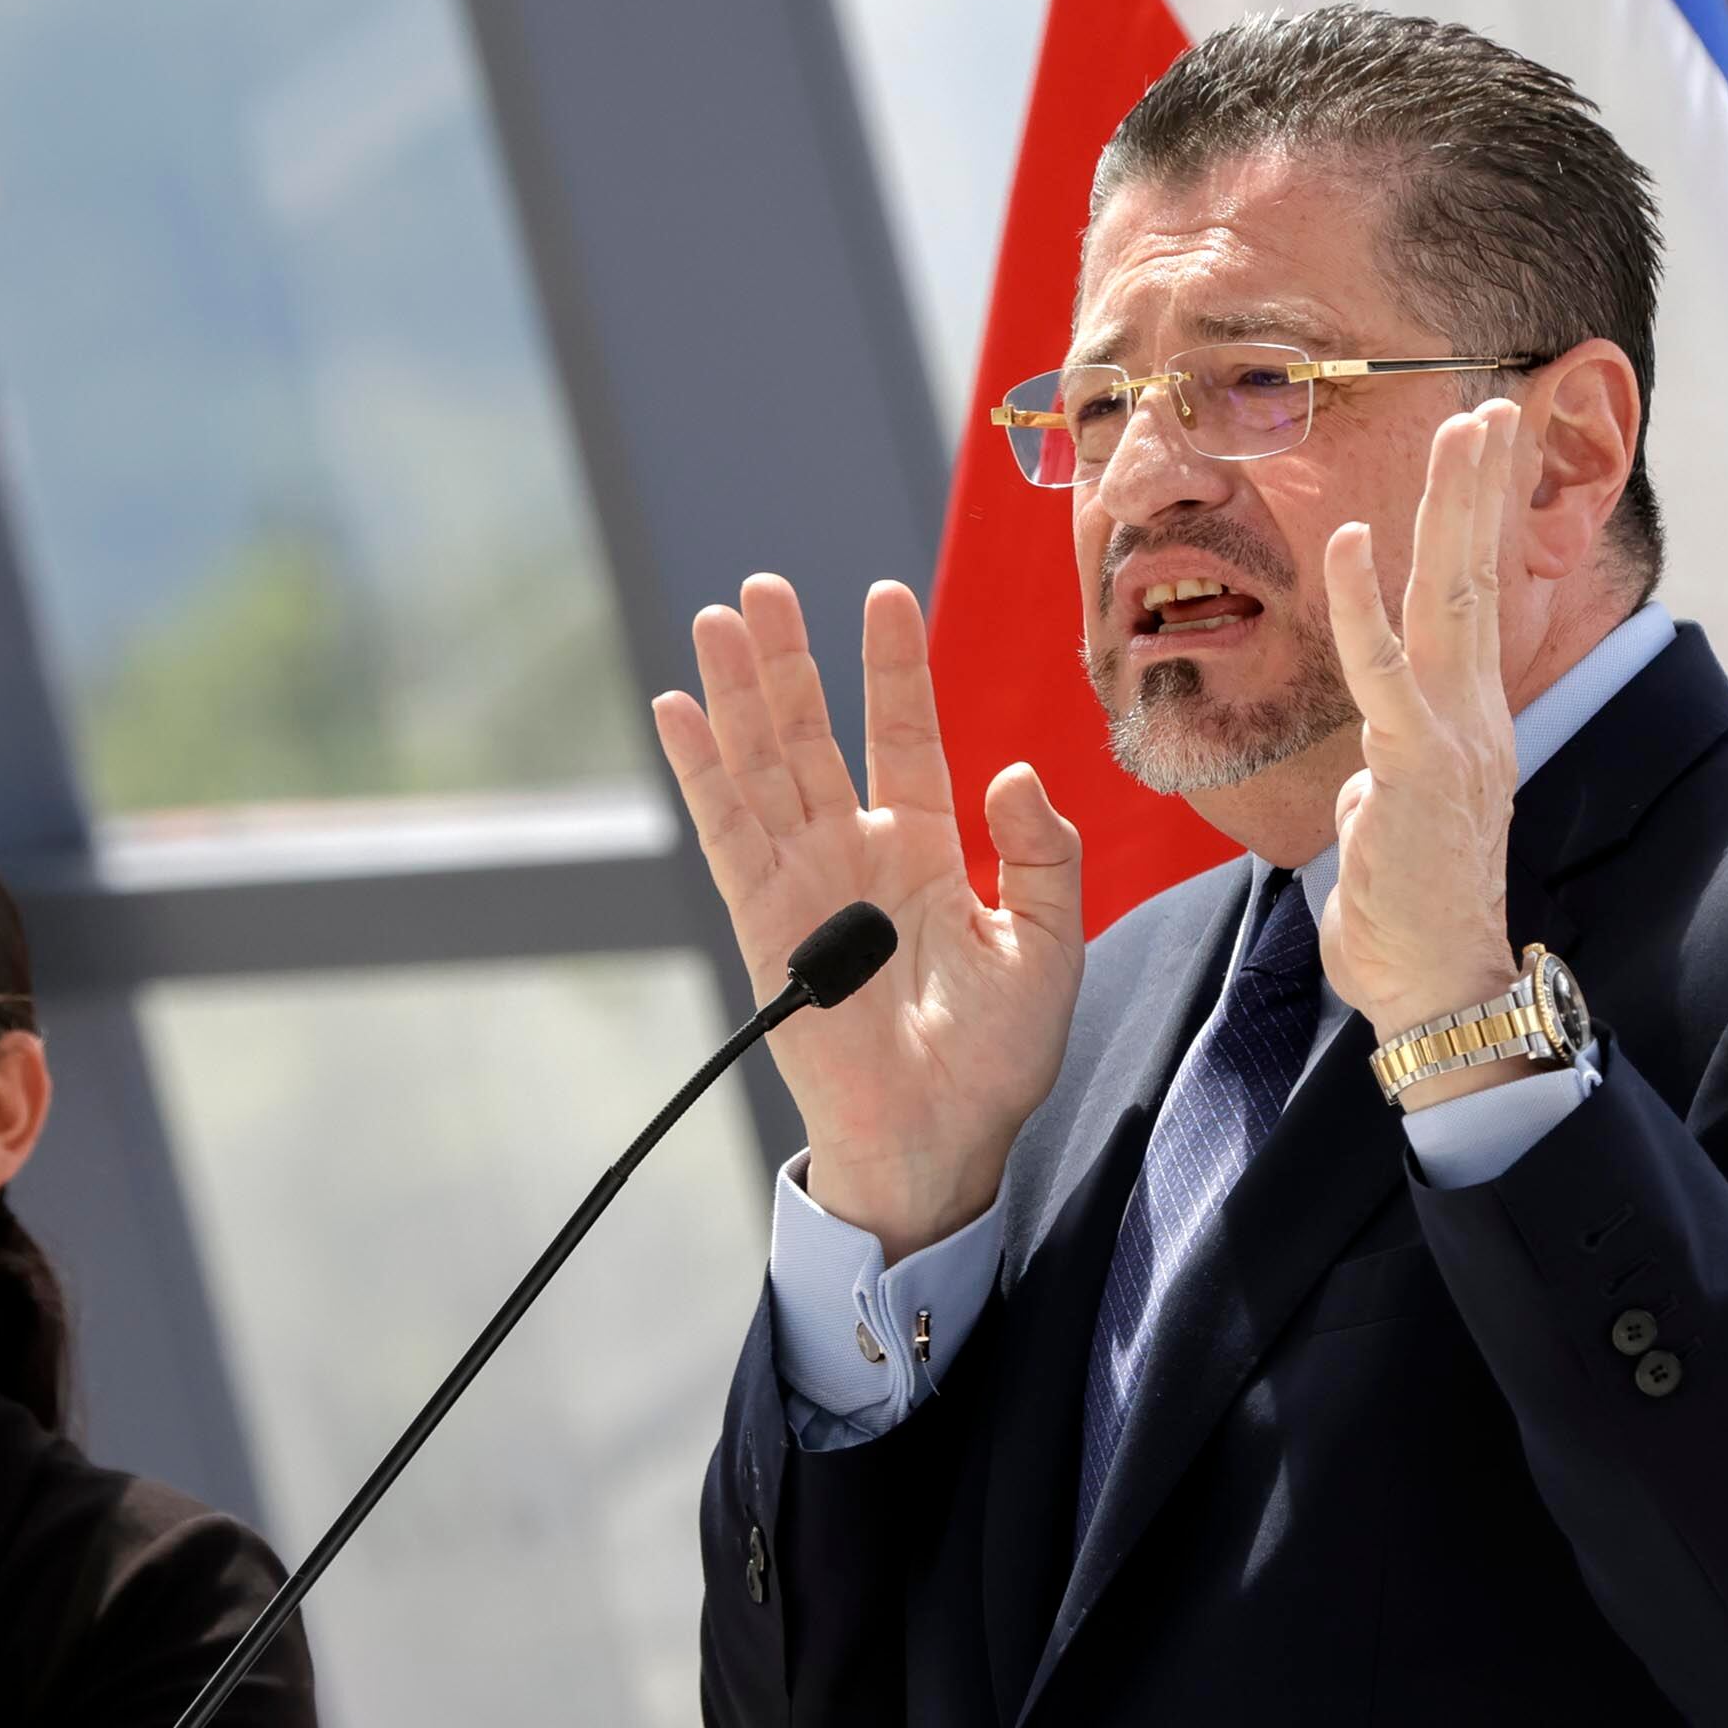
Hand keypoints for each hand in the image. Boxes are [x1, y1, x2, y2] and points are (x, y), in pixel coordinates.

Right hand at [653, 575, 1084, 1258]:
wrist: (940, 1139)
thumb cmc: (998, 1059)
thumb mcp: (1050, 948)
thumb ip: (1043, 857)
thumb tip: (1012, 772)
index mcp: (926, 851)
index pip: (904, 737)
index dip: (892, 669)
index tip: (882, 596)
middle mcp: (855, 854)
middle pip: (813, 735)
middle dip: (788, 662)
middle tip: (764, 588)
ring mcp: (804, 883)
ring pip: (762, 767)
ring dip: (737, 694)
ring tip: (719, 618)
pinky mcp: (764, 921)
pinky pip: (727, 832)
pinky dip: (701, 770)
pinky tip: (677, 709)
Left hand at [1319, 402, 1530, 1080]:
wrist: (1437, 986)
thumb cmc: (1409, 918)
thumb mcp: (1392, 827)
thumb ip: (1384, 784)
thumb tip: (1366, 776)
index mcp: (1469, 725)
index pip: (1473, 602)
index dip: (1473, 524)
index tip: (1477, 453)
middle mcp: (1474, 717)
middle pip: (1478, 577)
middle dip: (1483, 488)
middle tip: (1493, 404)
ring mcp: (1450, 737)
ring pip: (1450, 599)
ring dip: (1453, 509)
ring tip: (1460, 428)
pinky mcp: (1412, 766)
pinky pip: (1382, 670)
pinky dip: (1361, 602)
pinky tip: (1346, 539)